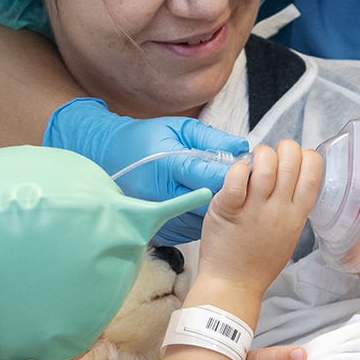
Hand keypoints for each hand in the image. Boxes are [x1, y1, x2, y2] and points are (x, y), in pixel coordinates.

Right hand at [43, 98, 248, 244]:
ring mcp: (159, 214)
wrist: (111, 158)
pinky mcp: (159, 228)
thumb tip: (240, 147)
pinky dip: (201, 219)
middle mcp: (163, 193)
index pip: (210, 175)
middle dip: (230, 194)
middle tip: (242, 185)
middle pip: (210, 202)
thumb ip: (210, 139)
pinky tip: (203, 207)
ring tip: (224, 196)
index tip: (248, 170)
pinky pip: (190, 230)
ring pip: (203, 220)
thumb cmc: (145, 139)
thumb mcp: (178, 129)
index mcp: (169, 164)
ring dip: (218, 210)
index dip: (234, 174)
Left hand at [198, 140, 322, 293]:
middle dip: (282, 148)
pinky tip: (237, 173)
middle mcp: (279, 209)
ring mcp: (254, 209)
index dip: (305, 155)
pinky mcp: (228, 210)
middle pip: (292, 160)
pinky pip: (237, 177)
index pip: (313, 170)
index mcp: (296, 214)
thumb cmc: (259, 262)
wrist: (234, 285)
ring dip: (259, 155)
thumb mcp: (289, 234)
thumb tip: (293, 176)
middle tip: (269, 158)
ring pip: (266, 164)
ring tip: (251, 164)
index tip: (293, 159)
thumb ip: (293, 206)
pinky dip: (238, 168)